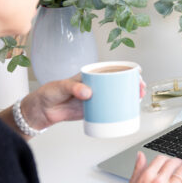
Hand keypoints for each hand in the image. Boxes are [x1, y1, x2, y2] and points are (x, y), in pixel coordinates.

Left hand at [20, 74, 146, 130]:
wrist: (42, 111)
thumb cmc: (49, 93)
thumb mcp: (61, 86)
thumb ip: (74, 87)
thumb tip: (87, 92)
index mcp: (89, 75)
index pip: (111, 70)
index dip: (125, 71)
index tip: (135, 74)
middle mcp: (94, 85)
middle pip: (117, 83)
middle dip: (131, 85)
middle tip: (139, 89)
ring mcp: (95, 98)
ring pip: (116, 96)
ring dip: (128, 98)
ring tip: (137, 100)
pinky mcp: (93, 110)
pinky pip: (109, 109)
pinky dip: (119, 110)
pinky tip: (127, 112)